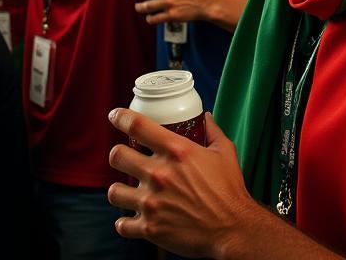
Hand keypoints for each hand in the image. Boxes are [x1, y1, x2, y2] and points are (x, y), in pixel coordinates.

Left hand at [107, 109, 255, 255]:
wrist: (232, 228)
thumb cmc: (229, 190)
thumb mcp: (225, 152)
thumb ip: (212, 131)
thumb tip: (206, 118)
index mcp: (176, 151)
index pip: (137, 125)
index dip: (121, 117)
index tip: (115, 116)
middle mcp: (159, 174)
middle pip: (117, 156)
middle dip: (119, 155)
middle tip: (126, 158)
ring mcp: (151, 202)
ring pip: (113, 191)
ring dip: (120, 190)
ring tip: (128, 190)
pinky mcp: (149, 228)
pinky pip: (122, 224)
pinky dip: (126, 222)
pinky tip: (133, 218)